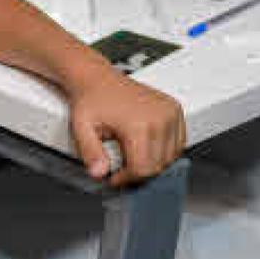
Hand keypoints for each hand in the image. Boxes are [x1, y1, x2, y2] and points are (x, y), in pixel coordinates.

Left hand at [68, 67, 186, 186]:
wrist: (98, 79)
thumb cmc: (91, 101)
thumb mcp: (81, 128)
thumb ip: (90, 153)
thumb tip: (99, 172)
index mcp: (139, 124)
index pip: (143, 168)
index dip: (126, 178)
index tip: (114, 177)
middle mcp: (160, 117)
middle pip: (158, 165)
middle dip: (138, 172)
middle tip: (120, 167)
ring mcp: (171, 113)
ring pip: (170, 157)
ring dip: (152, 162)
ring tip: (131, 154)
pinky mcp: (176, 110)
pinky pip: (178, 143)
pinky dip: (164, 151)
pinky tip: (145, 146)